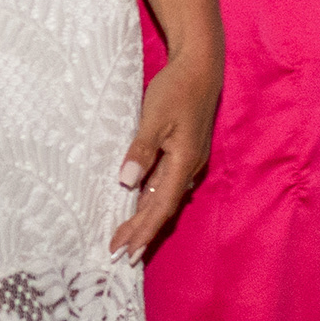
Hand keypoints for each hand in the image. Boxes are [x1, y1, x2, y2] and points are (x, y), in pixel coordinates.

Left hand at [111, 49, 219, 258]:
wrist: (199, 67)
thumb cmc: (176, 89)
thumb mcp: (155, 117)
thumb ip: (141, 150)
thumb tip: (127, 182)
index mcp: (184, 162)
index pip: (161, 206)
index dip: (144, 230)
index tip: (127, 251)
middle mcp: (189, 167)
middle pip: (162, 207)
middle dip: (141, 231)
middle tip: (120, 253)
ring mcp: (187, 160)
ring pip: (163, 197)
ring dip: (144, 217)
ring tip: (127, 238)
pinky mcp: (182, 152)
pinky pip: (164, 183)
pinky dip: (149, 199)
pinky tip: (137, 205)